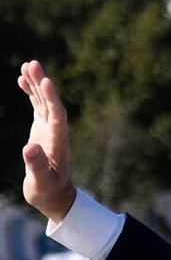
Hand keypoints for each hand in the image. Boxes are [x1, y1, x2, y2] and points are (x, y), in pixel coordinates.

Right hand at [18, 61, 75, 222]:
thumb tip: (30, 148)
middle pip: (51, 104)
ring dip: (37, 84)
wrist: (54, 196)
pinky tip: (23, 80)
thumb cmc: (47, 192)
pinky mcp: (43, 129)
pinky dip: (32, 93)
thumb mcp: (40, 182)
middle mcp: (56, 132)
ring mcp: (50, 129)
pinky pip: (38, 106)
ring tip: (29, 65)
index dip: (52, 100)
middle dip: (43, 84)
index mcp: (58, 143)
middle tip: (33, 64)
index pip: (57, 117)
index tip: (47, 82)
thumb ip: (36, 165)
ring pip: (45, 101)